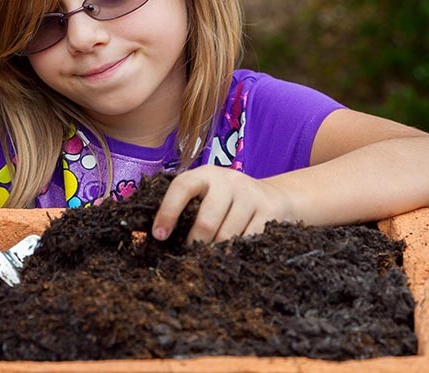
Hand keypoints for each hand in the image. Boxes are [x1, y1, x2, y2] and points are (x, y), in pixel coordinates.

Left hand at [152, 165, 295, 243]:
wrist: (275, 197)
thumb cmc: (227, 201)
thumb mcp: (207, 195)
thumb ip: (185, 207)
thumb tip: (153, 235)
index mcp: (205, 174)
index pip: (182, 187)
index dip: (167, 212)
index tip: (159, 236)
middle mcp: (228, 180)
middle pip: (206, 221)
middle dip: (195, 243)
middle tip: (191, 253)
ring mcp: (250, 194)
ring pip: (227, 235)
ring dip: (216, 251)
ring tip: (212, 254)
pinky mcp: (269, 210)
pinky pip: (247, 241)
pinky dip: (236, 251)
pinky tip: (233, 251)